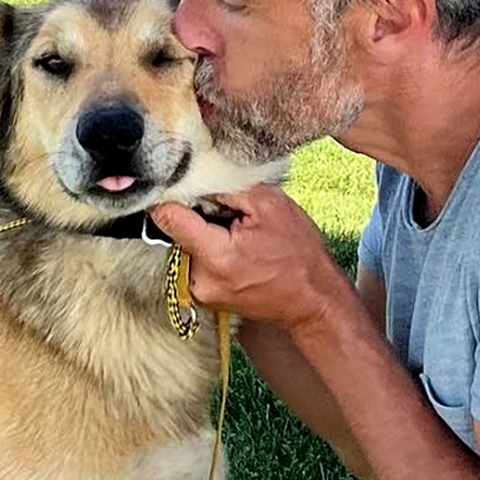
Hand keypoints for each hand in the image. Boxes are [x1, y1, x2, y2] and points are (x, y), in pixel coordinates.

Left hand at [148, 184, 354, 334]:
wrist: (312, 299)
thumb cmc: (298, 253)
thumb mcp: (270, 205)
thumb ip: (226, 189)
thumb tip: (194, 181)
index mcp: (216, 255)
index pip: (168, 218)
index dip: (172, 196)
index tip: (183, 187)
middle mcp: (200, 280)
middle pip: (176, 232)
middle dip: (198, 217)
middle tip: (230, 218)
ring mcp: (200, 293)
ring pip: (185, 247)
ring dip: (204, 235)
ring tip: (238, 238)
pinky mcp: (204, 298)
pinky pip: (194, 264)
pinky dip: (210, 252)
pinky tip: (236, 253)